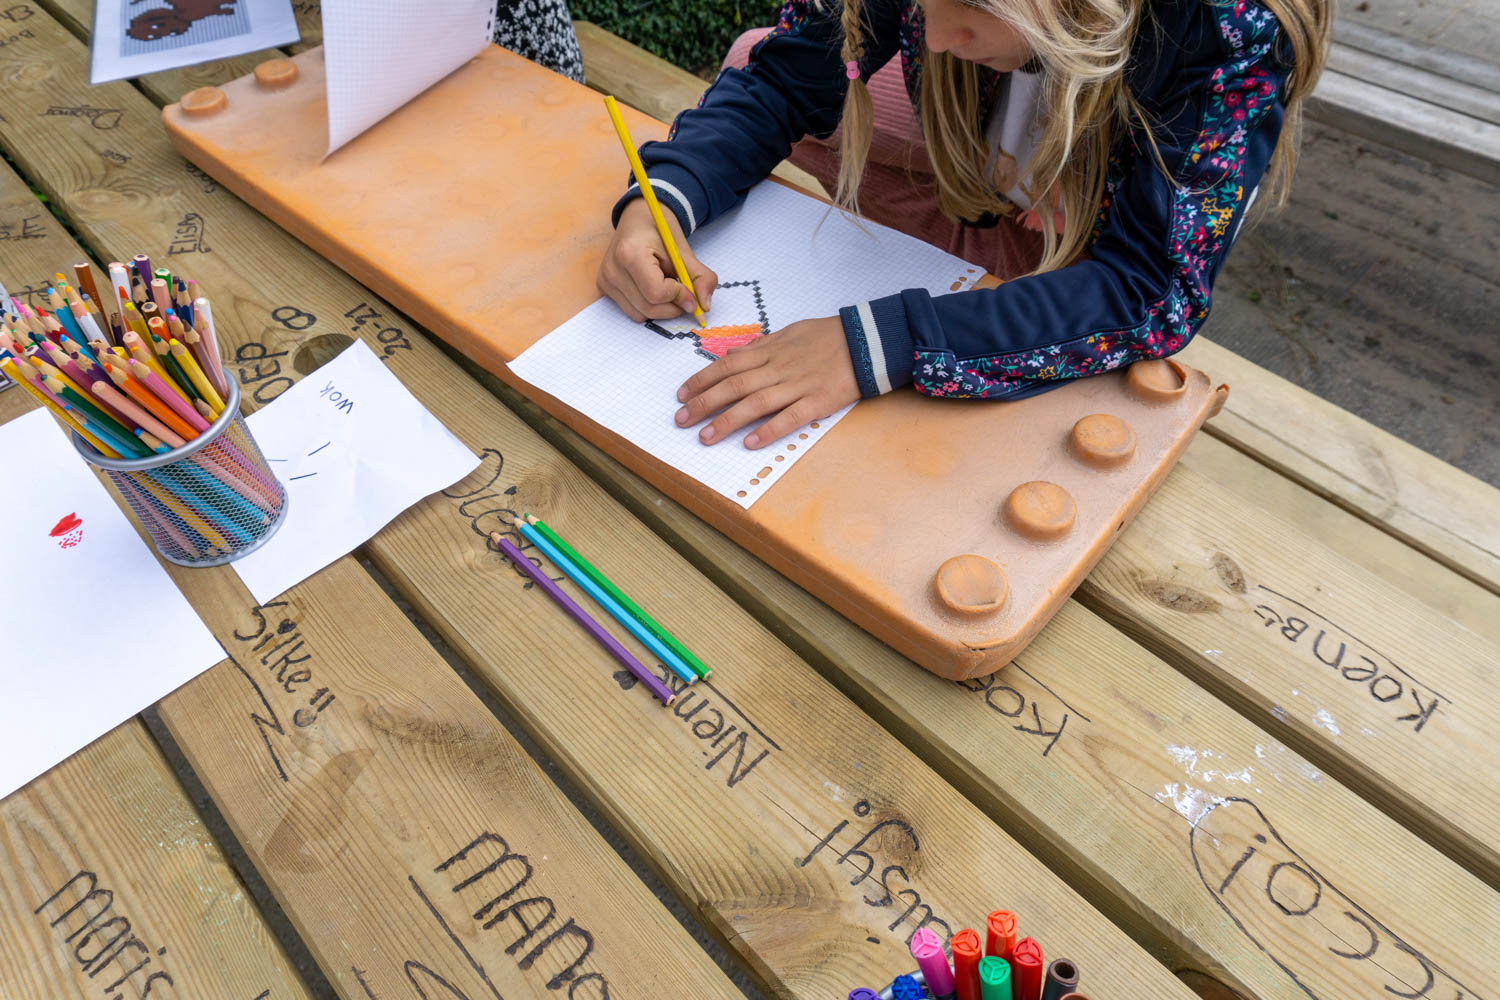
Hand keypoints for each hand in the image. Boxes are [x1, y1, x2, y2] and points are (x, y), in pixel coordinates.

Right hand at [597, 198, 717, 321]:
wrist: (638, 219)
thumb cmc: (660, 232)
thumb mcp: (684, 252)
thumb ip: (701, 278)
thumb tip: (704, 307)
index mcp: (630, 253)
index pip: (656, 292)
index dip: (678, 296)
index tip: (689, 290)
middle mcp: (612, 269)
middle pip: (649, 307)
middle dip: (673, 306)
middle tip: (685, 296)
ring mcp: (605, 280)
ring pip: (641, 314)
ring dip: (662, 308)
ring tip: (667, 287)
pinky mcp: (603, 288)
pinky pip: (632, 312)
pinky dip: (648, 307)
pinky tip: (653, 290)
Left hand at [675, 316, 859, 447]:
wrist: (866, 340)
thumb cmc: (827, 337)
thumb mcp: (790, 332)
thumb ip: (761, 347)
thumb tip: (734, 355)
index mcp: (770, 351)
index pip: (727, 365)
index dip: (701, 380)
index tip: (682, 395)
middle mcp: (778, 368)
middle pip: (734, 386)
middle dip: (704, 403)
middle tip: (681, 420)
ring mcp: (798, 385)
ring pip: (755, 403)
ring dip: (727, 421)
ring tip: (705, 437)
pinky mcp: (818, 401)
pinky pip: (790, 417)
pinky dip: (769, 430)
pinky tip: (749, 443)